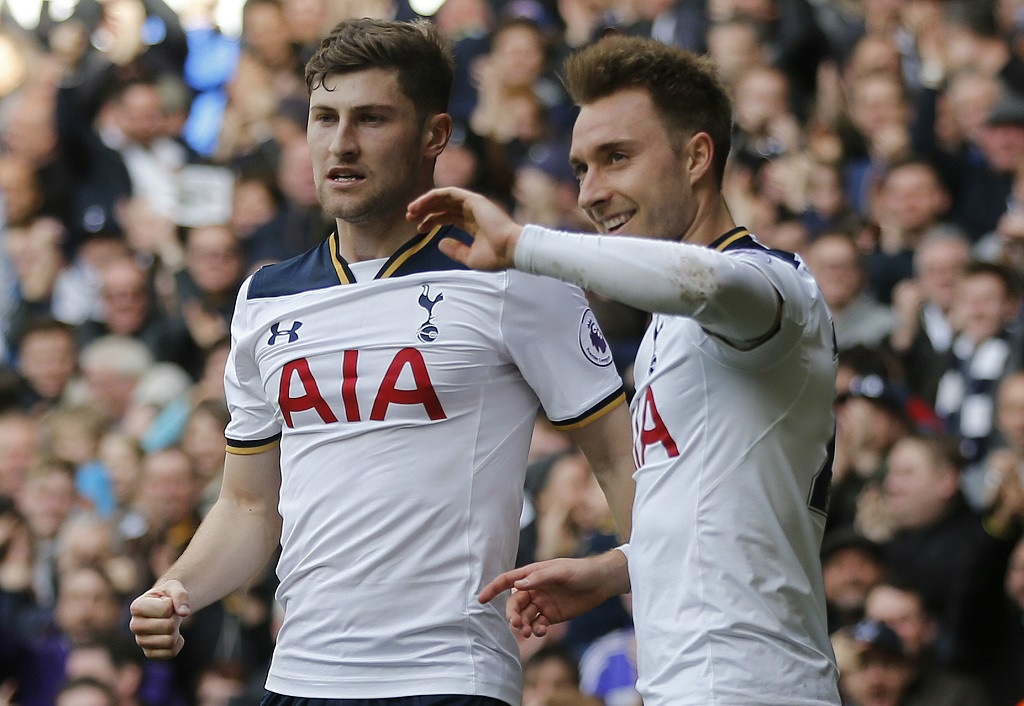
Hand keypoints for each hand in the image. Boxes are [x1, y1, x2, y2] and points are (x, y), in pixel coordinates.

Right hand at [129, 580, 189, 657]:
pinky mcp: (149, 653)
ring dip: (177, 631)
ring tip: (170, 623)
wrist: (165, 607)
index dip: (173, 604)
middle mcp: (134, 625)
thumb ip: (180, 595)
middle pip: (168, 627)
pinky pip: (171, 653)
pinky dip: (178, 643)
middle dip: (176, 619)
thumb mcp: (174, 586)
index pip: (165, 610)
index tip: (167, 602)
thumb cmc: (167, 595)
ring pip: (170, 641)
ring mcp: (141, 641)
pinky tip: (172, 634)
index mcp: (136, 607)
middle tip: (172, 614)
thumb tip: (184, 613)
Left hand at [407, 187, 522, 270]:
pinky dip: (433, 196)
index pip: (448, 217)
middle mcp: (472, 212)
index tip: (419, 229)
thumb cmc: (496, 257)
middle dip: (425, 211)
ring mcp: (473, 204)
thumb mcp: (470, 257)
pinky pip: (448, 192)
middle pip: (443, 206)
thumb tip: (440, 242)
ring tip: (411, 211)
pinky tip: (421, 204)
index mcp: (473, 224)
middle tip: (409, 218)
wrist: (511, 250)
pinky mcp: (473, 199)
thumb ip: (455, 250)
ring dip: (426, 202)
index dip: (432, 221)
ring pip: (443, 197)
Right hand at [478, 551, 627, 636]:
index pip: (508, 581)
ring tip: (529, 631)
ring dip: (522, 624)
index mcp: (533, 574)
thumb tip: (516, 586)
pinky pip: (537, 624)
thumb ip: (539, 578)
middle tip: (516, 624)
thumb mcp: (560, 571)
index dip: (493, 589)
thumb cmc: (580, 571)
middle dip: (512, 614)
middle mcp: (534, 589)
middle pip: (514, 603)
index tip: (481, 600)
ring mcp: (542, 603)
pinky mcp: (552, 615)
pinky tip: (541, 630)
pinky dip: (535, 629)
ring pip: (524, 616)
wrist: (601, 583)